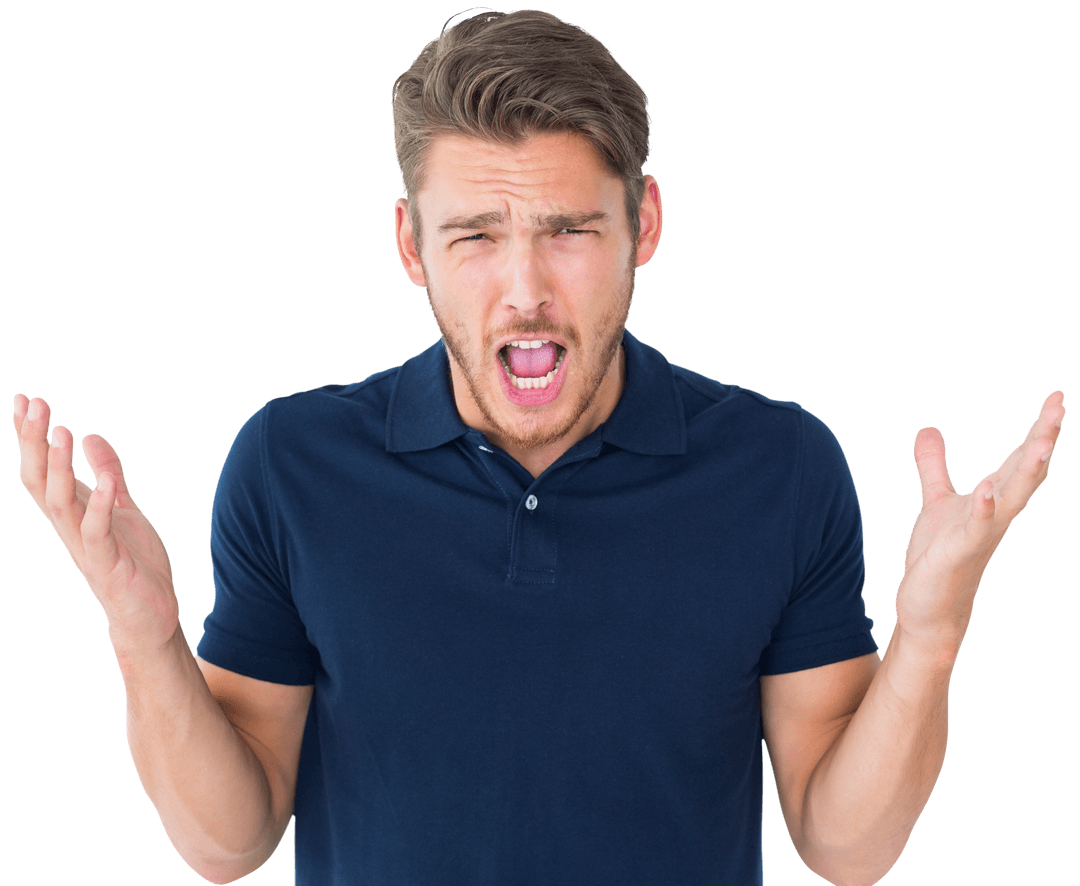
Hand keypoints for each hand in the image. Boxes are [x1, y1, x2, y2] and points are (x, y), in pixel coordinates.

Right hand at [14, 394, 178, 653]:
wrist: (149, 613)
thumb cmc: (133, 562)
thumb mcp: (124, 508)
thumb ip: (109, 473)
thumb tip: (92, 437)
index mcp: (72, 512)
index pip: (40, 469)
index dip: (30, 437)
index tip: (24, 400)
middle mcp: (70, 528)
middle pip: (39, 480)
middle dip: (33, 442)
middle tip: (33, 404)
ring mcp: (86, 547)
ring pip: (59, 504)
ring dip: (60, 469)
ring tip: (63, 433)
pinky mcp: (107, 565)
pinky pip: (97, 534)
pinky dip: (101, 508)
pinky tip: (109, 484)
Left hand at [895, 391, 1064, 653]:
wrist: (931, 607)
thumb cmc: (939, 555)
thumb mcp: (937, 502)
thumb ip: (935, 466)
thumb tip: (929, 429)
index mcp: (993, 498)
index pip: (1020, 458)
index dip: (1038, 429)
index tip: (1056, 397)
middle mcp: (995, 514)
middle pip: (1024, 473)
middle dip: (1041, 442)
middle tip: (1059, 410)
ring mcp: (981, 535)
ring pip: (1011, 499)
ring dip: (1025, 473)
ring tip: (1040, 444)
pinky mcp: (959, 554)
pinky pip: (976, 530)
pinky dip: (983, 509)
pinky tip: (985, 490)